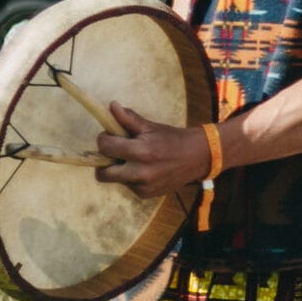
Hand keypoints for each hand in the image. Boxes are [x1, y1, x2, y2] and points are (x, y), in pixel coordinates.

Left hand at [94, 102, 211, 199]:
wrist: (198, 157)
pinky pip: (128, 186)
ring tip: (134, 160)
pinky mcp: (146, 194)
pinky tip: (145, 169)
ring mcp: (144, 186)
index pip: (105, 148)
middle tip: (114, 153)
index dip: (104, 140)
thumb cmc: (173, 138)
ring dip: (119, 170)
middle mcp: (141, 172)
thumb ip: (128, 119)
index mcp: (142, 151)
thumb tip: (112, 106)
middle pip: (102, 174)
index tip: (110, 136)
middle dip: (103, 163)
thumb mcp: (151, 127)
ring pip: (115, 180)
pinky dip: (131, 177)